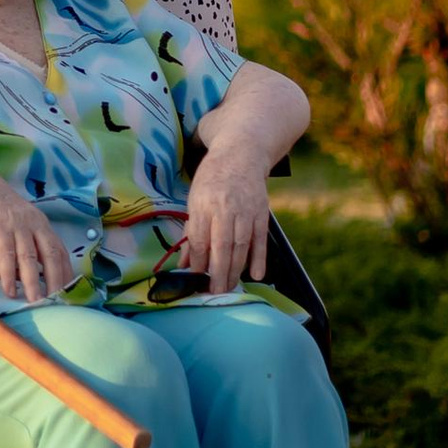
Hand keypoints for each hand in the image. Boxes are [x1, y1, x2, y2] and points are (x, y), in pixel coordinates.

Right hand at [0, 152, 77, 305]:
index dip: (64, 271)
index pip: (59, 250)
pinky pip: (6, 255)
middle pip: (50, 256)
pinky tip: (9, 290)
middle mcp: (33, 223)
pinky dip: (7, 275)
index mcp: (39, 223)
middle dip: (54, 281)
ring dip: (32, 283)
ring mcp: (17, 224)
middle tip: (55, 302)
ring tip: (34, 302)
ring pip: (29, 258)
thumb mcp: (5, 229)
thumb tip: (6, 277)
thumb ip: (8, 253)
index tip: (67, 292)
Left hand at [182, 143, 271, 296]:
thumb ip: (192, 232)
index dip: (198, 262)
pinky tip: (256, 274)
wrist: (242, 154)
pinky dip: (260, 257)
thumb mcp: (194, 199)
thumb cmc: (213, 178)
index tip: (196, 280)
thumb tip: (185, 262)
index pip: (201, 239)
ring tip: (229, 288)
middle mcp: (225, 208)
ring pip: (241, 246)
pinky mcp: (261, 213)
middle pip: (221, 246)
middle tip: (214, 293)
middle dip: (217, 273)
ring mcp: (245, 211)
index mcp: (204, 204)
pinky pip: (260, 239)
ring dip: (235, 270)